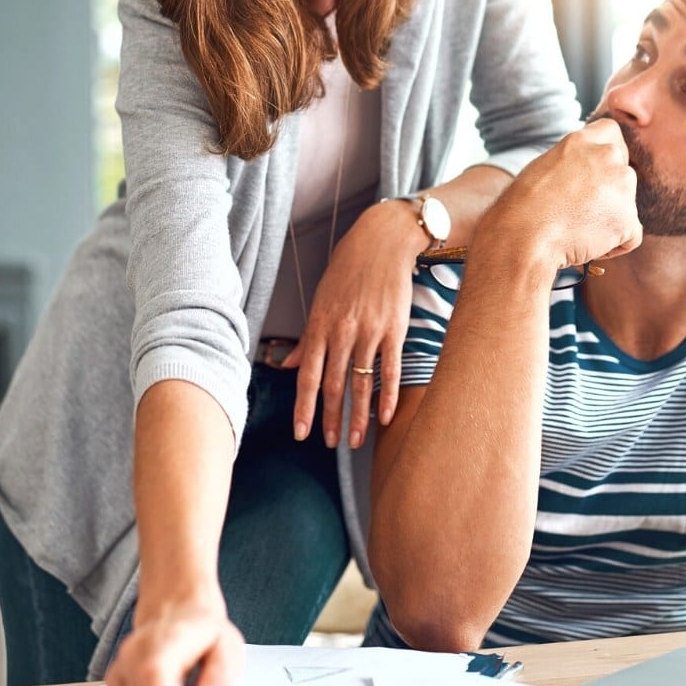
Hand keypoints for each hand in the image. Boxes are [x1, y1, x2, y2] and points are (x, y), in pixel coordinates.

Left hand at [284, 200, 423, 449]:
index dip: (304, 407)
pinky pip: (390, 369)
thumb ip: (308, 336)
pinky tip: (386, 417)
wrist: (383, 241)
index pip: (308, 375)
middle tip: (329, 444)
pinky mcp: (395, 329)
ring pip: (361, 383)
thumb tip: (290, 364)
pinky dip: (388, 396)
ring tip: (354, 441)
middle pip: (333, 385)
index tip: (301, 433)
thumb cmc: (348, 268)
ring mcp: (370, 331)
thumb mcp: (321, 299)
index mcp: (320, 325)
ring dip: (357, 417)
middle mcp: (342, 331)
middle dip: (330, 419)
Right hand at [480, 120, 641, 271]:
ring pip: (627, 204)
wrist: (524, 237)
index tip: (595, 173)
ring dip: (610, 217)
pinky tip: (588, 246)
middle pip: (623, 171)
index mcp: (582, 141)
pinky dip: (614, 245)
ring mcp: (622, 186)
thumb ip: (573, 162)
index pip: (611, 132)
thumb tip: (584, 172)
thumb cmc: (523, 208)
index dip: (606, 155)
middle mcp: (607, 156)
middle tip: (579, 210)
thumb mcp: (544, 167)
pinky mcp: (628, 219)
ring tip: (578, 229)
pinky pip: (631, 235)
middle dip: (609, 191)